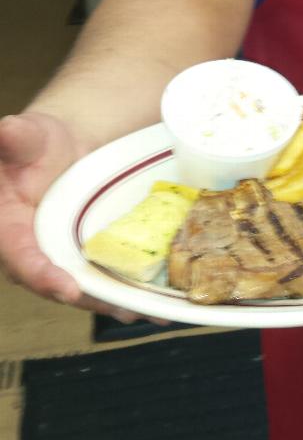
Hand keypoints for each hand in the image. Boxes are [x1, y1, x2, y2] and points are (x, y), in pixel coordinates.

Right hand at [0, 112, 142, 322]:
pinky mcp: (76, 262)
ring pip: (79, 289)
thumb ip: (17, 137)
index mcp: (5, 227)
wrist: (55, 151)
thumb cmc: (35, 144)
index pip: (19, 257)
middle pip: (55, 284)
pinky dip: (121, 293)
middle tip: (123, 307)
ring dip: (111, 302)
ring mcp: (52, 261)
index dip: (42, 275)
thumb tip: (7, 129)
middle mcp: (26, 253)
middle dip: (89, 298)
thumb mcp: (27, 136)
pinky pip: (95, 282)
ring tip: (146, 310)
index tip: (68, 287)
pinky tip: (151, 302)